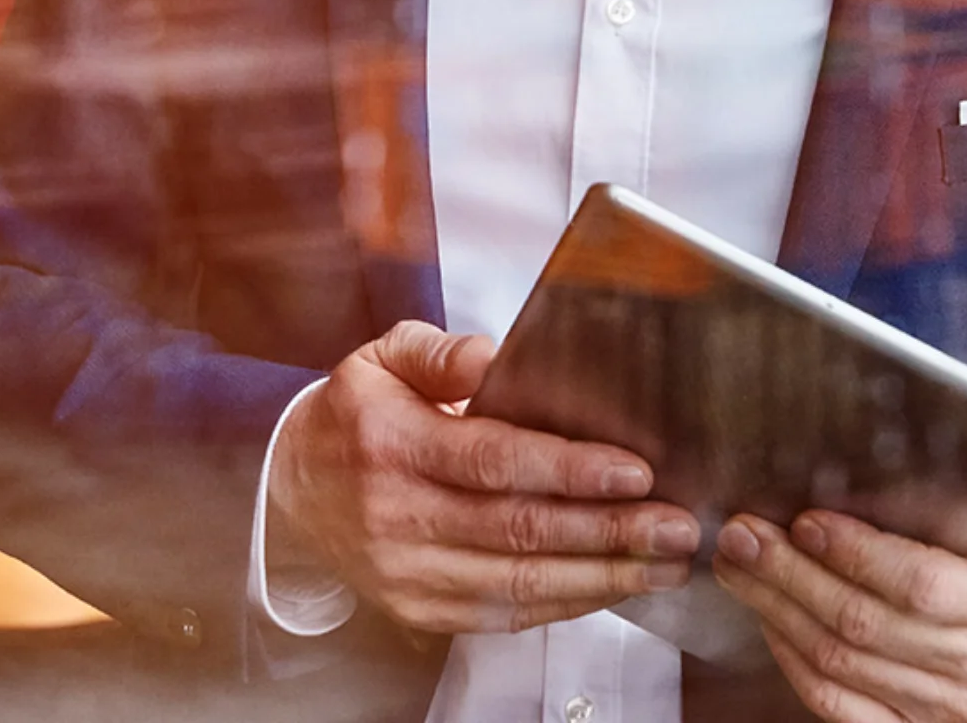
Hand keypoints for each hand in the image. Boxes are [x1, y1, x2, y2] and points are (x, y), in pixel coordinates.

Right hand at [269, 320, 697, 634]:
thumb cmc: (353, 415)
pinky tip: (611, 587)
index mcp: (392, 444)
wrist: (289, 489)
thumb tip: (493, 355)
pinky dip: (564, 604)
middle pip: (518, 531)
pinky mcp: (418, 609)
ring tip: (664, 562)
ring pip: (518, 584)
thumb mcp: (383, 356)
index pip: (493, 461)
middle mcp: (398, 517)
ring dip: (601, 578)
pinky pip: (502, 614)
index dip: (569, 469)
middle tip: (677, 525)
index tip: (635, 471)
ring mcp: (407, 573)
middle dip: (608, 532)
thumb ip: (440, 351)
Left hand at [711, 482, 966, 722]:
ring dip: (777, 609)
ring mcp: (948, 703)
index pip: (922, 586)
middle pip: (867, 626)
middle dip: (793, 575)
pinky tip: (768, 614)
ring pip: (842, 664)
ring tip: (738, 563)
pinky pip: (836, 705)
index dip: (857, 555)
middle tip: (744, 534)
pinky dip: (791, 657)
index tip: (804, 520)